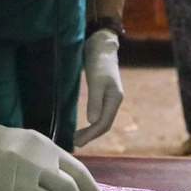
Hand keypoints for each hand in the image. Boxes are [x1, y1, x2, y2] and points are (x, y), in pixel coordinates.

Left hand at [74, 30, 122, 146]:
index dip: (91, 135)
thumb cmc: (99, 62)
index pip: (104, 123)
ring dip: (90, 131)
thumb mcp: (96, 81)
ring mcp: (110, 99)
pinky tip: (83, 124)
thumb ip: (95, 100)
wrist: (102, 47)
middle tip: (74, 143)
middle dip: (90, 136)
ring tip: (77, 138)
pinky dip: (90, 123)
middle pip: (104, 124)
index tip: (77, 142)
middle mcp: (114, 101)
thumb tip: (92, 121)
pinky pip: (99, 114)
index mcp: (115, 99)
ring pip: (102, 120)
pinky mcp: (103, 95)